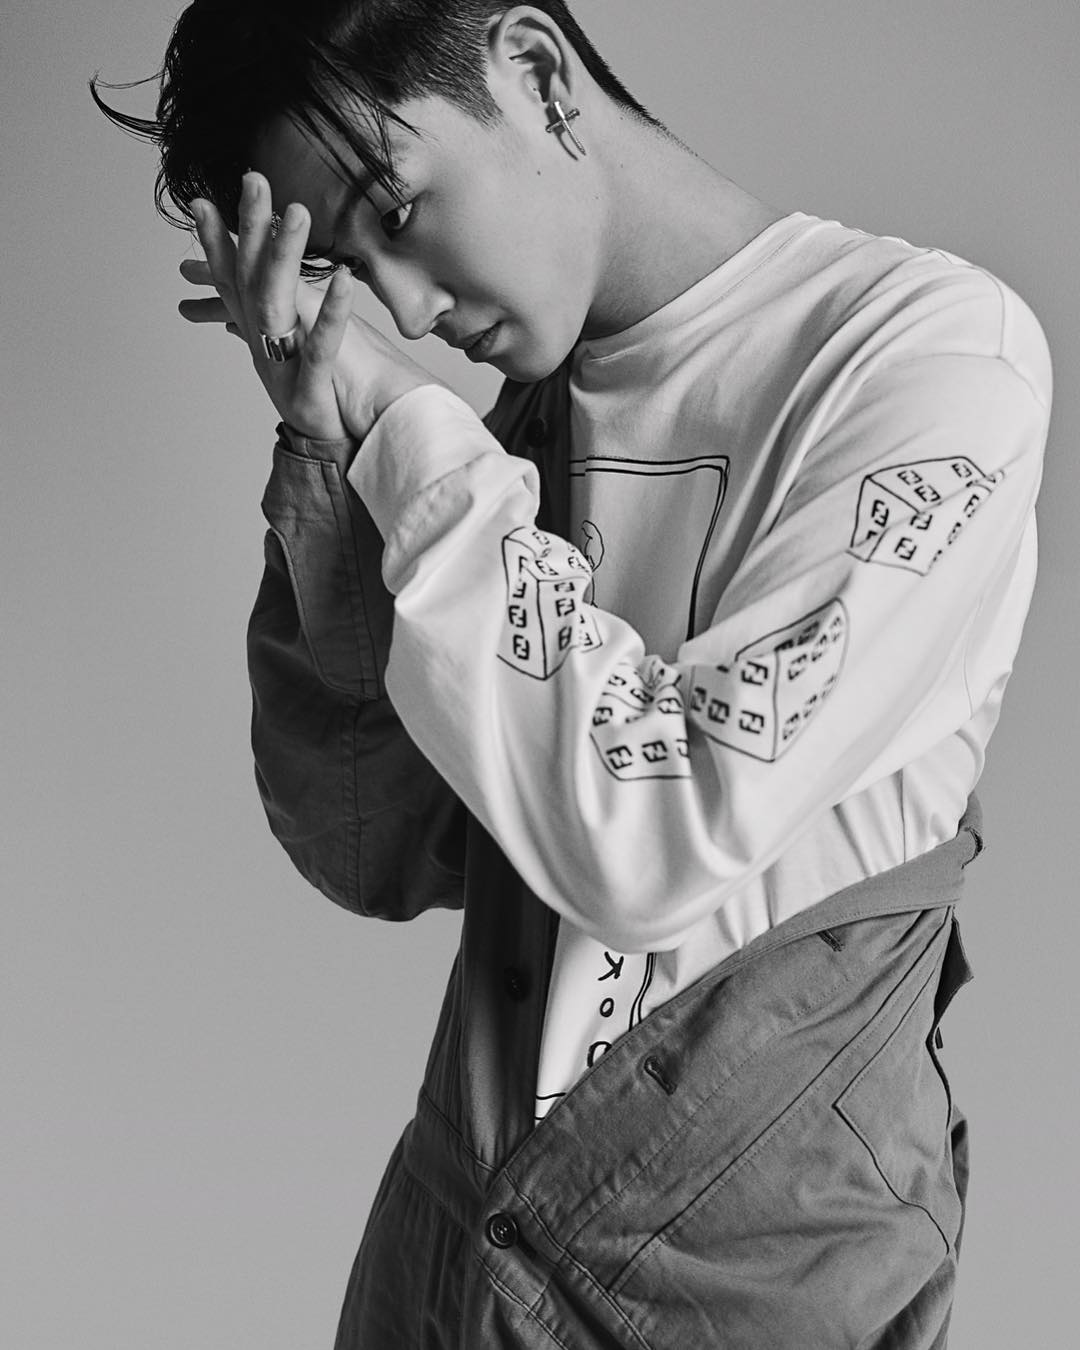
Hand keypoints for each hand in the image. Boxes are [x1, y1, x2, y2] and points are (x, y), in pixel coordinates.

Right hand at [178, 172, 435, 441]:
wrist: (330, 457)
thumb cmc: (315, 403)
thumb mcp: (289, 359)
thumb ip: (276, 324)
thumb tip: (264, 294)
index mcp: (259, 338)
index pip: (233, 281)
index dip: (217, 243)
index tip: (203, 202)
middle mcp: (263, 348)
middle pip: (251, 280)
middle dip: (250, 229)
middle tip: (253, 180)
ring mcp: (283, 368)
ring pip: (277, 304)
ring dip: (285, 256)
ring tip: (297, 213)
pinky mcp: (310, 389)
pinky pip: (319, 346)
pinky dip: (331, 312)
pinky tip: (342, 278)